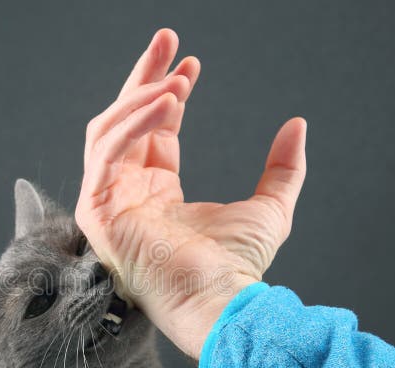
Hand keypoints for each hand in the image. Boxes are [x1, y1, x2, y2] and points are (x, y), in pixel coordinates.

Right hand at [76, 28, 306, 358]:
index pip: (151, 131)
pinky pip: (108, 152)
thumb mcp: (270, 209)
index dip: (167, 93)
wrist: (218, 301)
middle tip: (168, 39)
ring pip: (108, 130)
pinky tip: (170, 102)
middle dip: (143, 77)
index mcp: (155, 193)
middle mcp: (126, 193)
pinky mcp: (97, 210)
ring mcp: (107, 202)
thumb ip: (282, 168)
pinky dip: (135, 121)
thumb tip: (297, 124)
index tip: (192, 63)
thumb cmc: (237, 267)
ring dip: (141, 97)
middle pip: (122, 121)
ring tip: (179, 79)